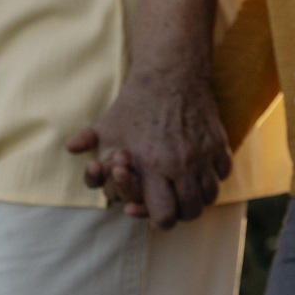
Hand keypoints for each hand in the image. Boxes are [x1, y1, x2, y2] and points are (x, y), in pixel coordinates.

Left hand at [66, 70, 230, 228]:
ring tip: (187, 190)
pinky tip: (201, 170)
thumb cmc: (135, 103)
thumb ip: (89, 142)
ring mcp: (202, 155)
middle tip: (172, 203)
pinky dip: (214, 175)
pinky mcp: (218, 143)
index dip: (159, 220)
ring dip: (198, 197)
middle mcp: (180, 165)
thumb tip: (70, 149)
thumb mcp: (107, 125)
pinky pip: (223, 172)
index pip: (164, 216)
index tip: (154, 211)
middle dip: (180, 213)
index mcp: (152, 168)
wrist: (170, 74)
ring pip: (210, 196)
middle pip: (190, 212)